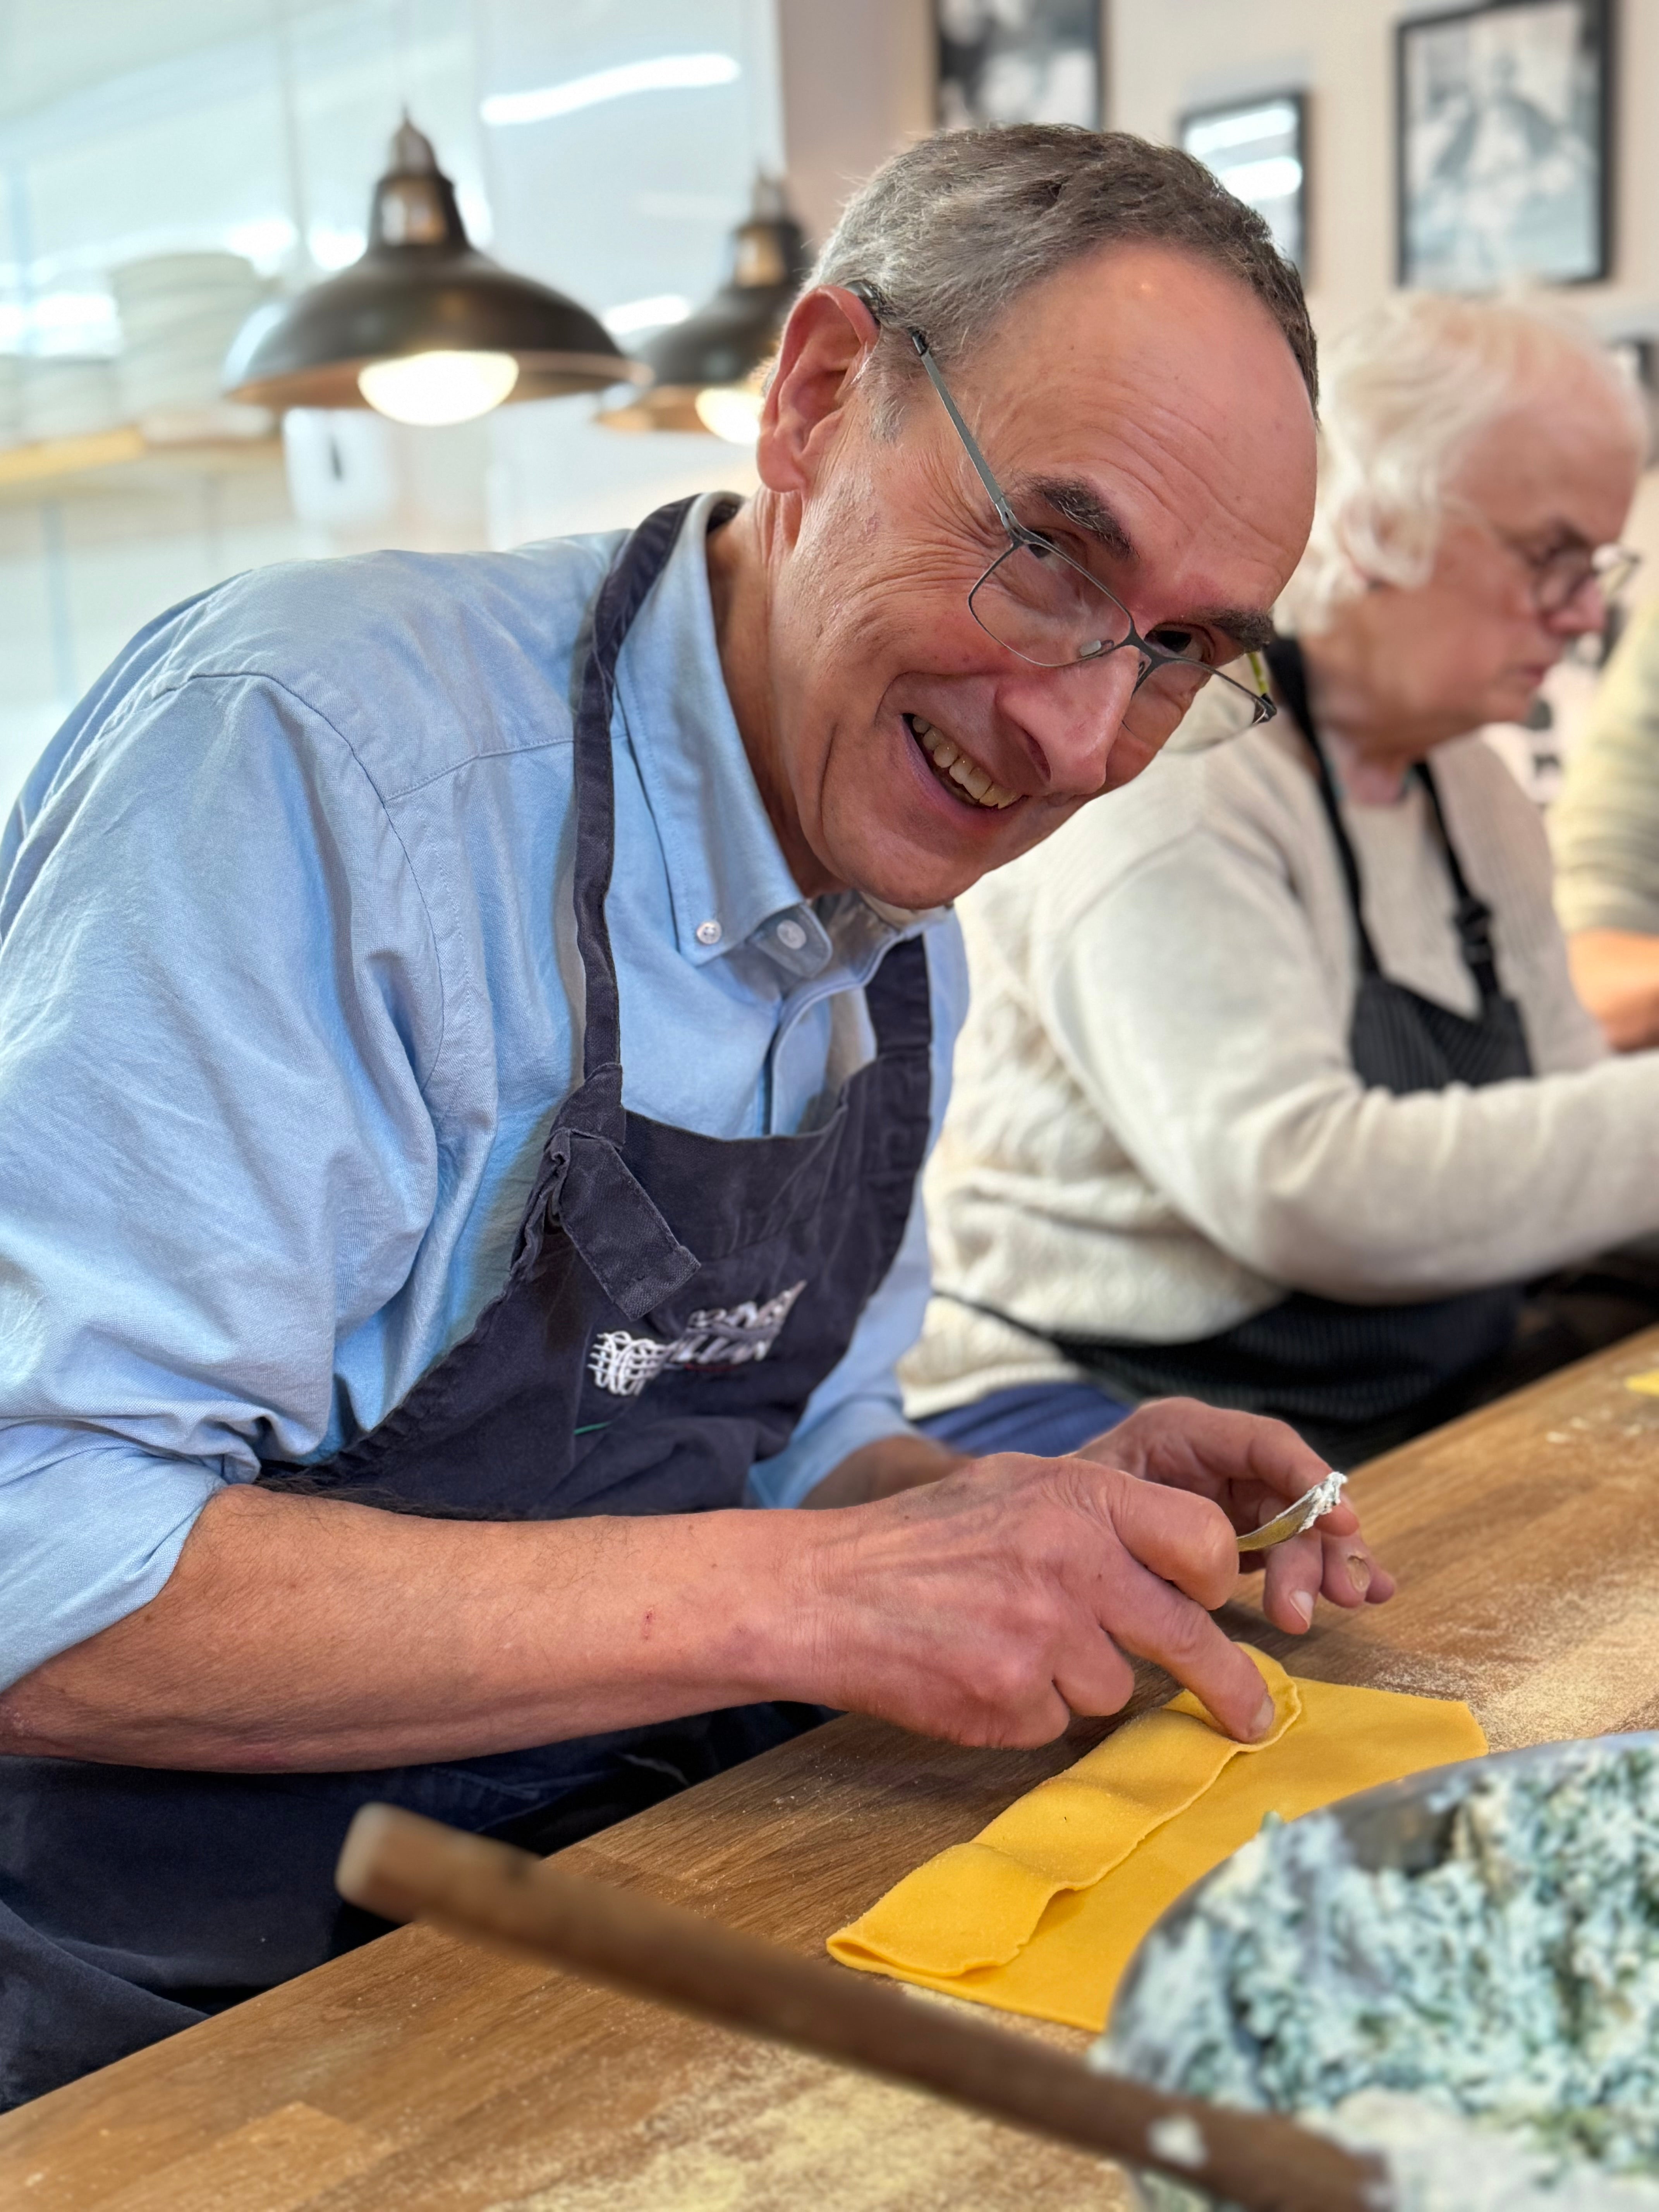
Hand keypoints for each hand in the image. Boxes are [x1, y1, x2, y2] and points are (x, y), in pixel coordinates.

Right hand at [796, 1450, 1276, 1749]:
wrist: (822, 1592)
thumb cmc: (924, 1538)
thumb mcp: (1015, 1487)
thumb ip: (1100, 1513)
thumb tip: (1187, 1559)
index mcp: (1077, 1497)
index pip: (1203, 1541)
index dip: (1213, 1579)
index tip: (1213, 1601)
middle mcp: (1069, 1563)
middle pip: (1187, 1636)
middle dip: (1228, 1685)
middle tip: (1252, 1718)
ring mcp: (1040, 1637)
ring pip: (1115, 1687)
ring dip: (1079, 1679)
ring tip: (1010, 1640)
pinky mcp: (1009, 1701)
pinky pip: (1058, 1722)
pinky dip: (1030, 1707)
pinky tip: (979, 1670)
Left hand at [1074, 1398, 1394, 1635]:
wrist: (1037, 1534)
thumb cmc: (1058, 1508)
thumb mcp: (1099, 1501)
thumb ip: (1154, 1521)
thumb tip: (1215, 1567)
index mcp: (1182, 1432)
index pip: (1261, 1443)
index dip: (1307, 1478)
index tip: (1341, 1518)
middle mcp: (1216, 1457)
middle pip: (1288, 1491)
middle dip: (1317, 1542)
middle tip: (1332, 1597)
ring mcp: (1232, 1495)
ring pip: (1299, 1522)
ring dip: (1331, 1560)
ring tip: (1355, 1598)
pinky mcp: (1239, 1532)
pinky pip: (1290, 1547)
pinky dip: (1323, 1570)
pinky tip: (1365, 1593)